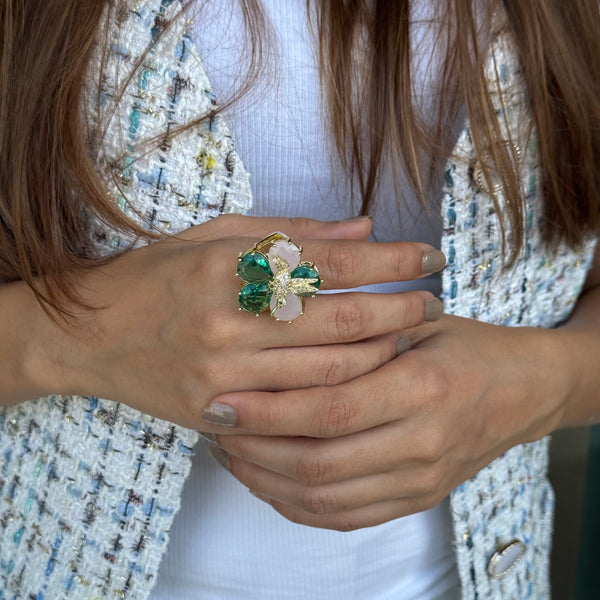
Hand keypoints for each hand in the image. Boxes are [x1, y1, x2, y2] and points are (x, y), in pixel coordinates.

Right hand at [28, 214, 443, 425]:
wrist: (86, 333)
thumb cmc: (153, 274)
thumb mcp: (212, 235)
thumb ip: (290, 232)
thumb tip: (363, 229)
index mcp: (226, 266)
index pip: (332, 263)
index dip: (391, 261)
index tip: (428, 257)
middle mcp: (226, 321)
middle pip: (342, 323)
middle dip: (401, 313)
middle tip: (433, 304)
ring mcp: (221, 374)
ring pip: (329, 374)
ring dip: (381, 356)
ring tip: (410, 340)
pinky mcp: (215, 411)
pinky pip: (295, 411)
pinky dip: (339, 396)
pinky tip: (366, 382)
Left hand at [204, 315, 568, 529]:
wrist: (522, 391)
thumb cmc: (464, 347)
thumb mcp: (418, 324)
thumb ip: (358, 336)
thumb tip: (280, 338)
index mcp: (422, 387)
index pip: (330, 410)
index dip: (270, 410)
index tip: (224, 400)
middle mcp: (422, 442)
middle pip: (319, 462)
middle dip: (256, 448)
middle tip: (217, 425)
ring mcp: (420, 480)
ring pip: (325, 498)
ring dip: (267, 479)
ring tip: (232, 451)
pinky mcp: (415, 500)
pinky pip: (344, 518)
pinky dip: (296, 504)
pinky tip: (268, 480)